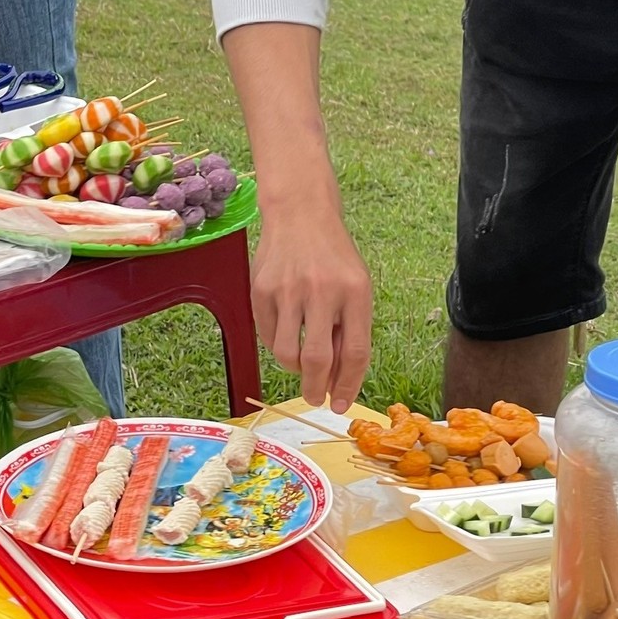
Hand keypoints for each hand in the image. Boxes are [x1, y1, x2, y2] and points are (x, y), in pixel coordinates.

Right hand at [251, 212, 372, 412]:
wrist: (300, 214)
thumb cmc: (333, 257)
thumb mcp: (356, 288)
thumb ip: (351, 330)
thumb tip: (338, 379)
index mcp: (355, 292)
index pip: (355, 353)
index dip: (348, 386)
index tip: (340, 404)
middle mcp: (322, 290)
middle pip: (319, 359)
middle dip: (317, 389)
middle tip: (315, 399)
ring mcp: (288, 290)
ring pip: (288, 354)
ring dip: (296, 370)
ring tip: (301, 364)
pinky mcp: (261, 290)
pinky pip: (268, 336)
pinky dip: (278, 346)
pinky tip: (287, 334)